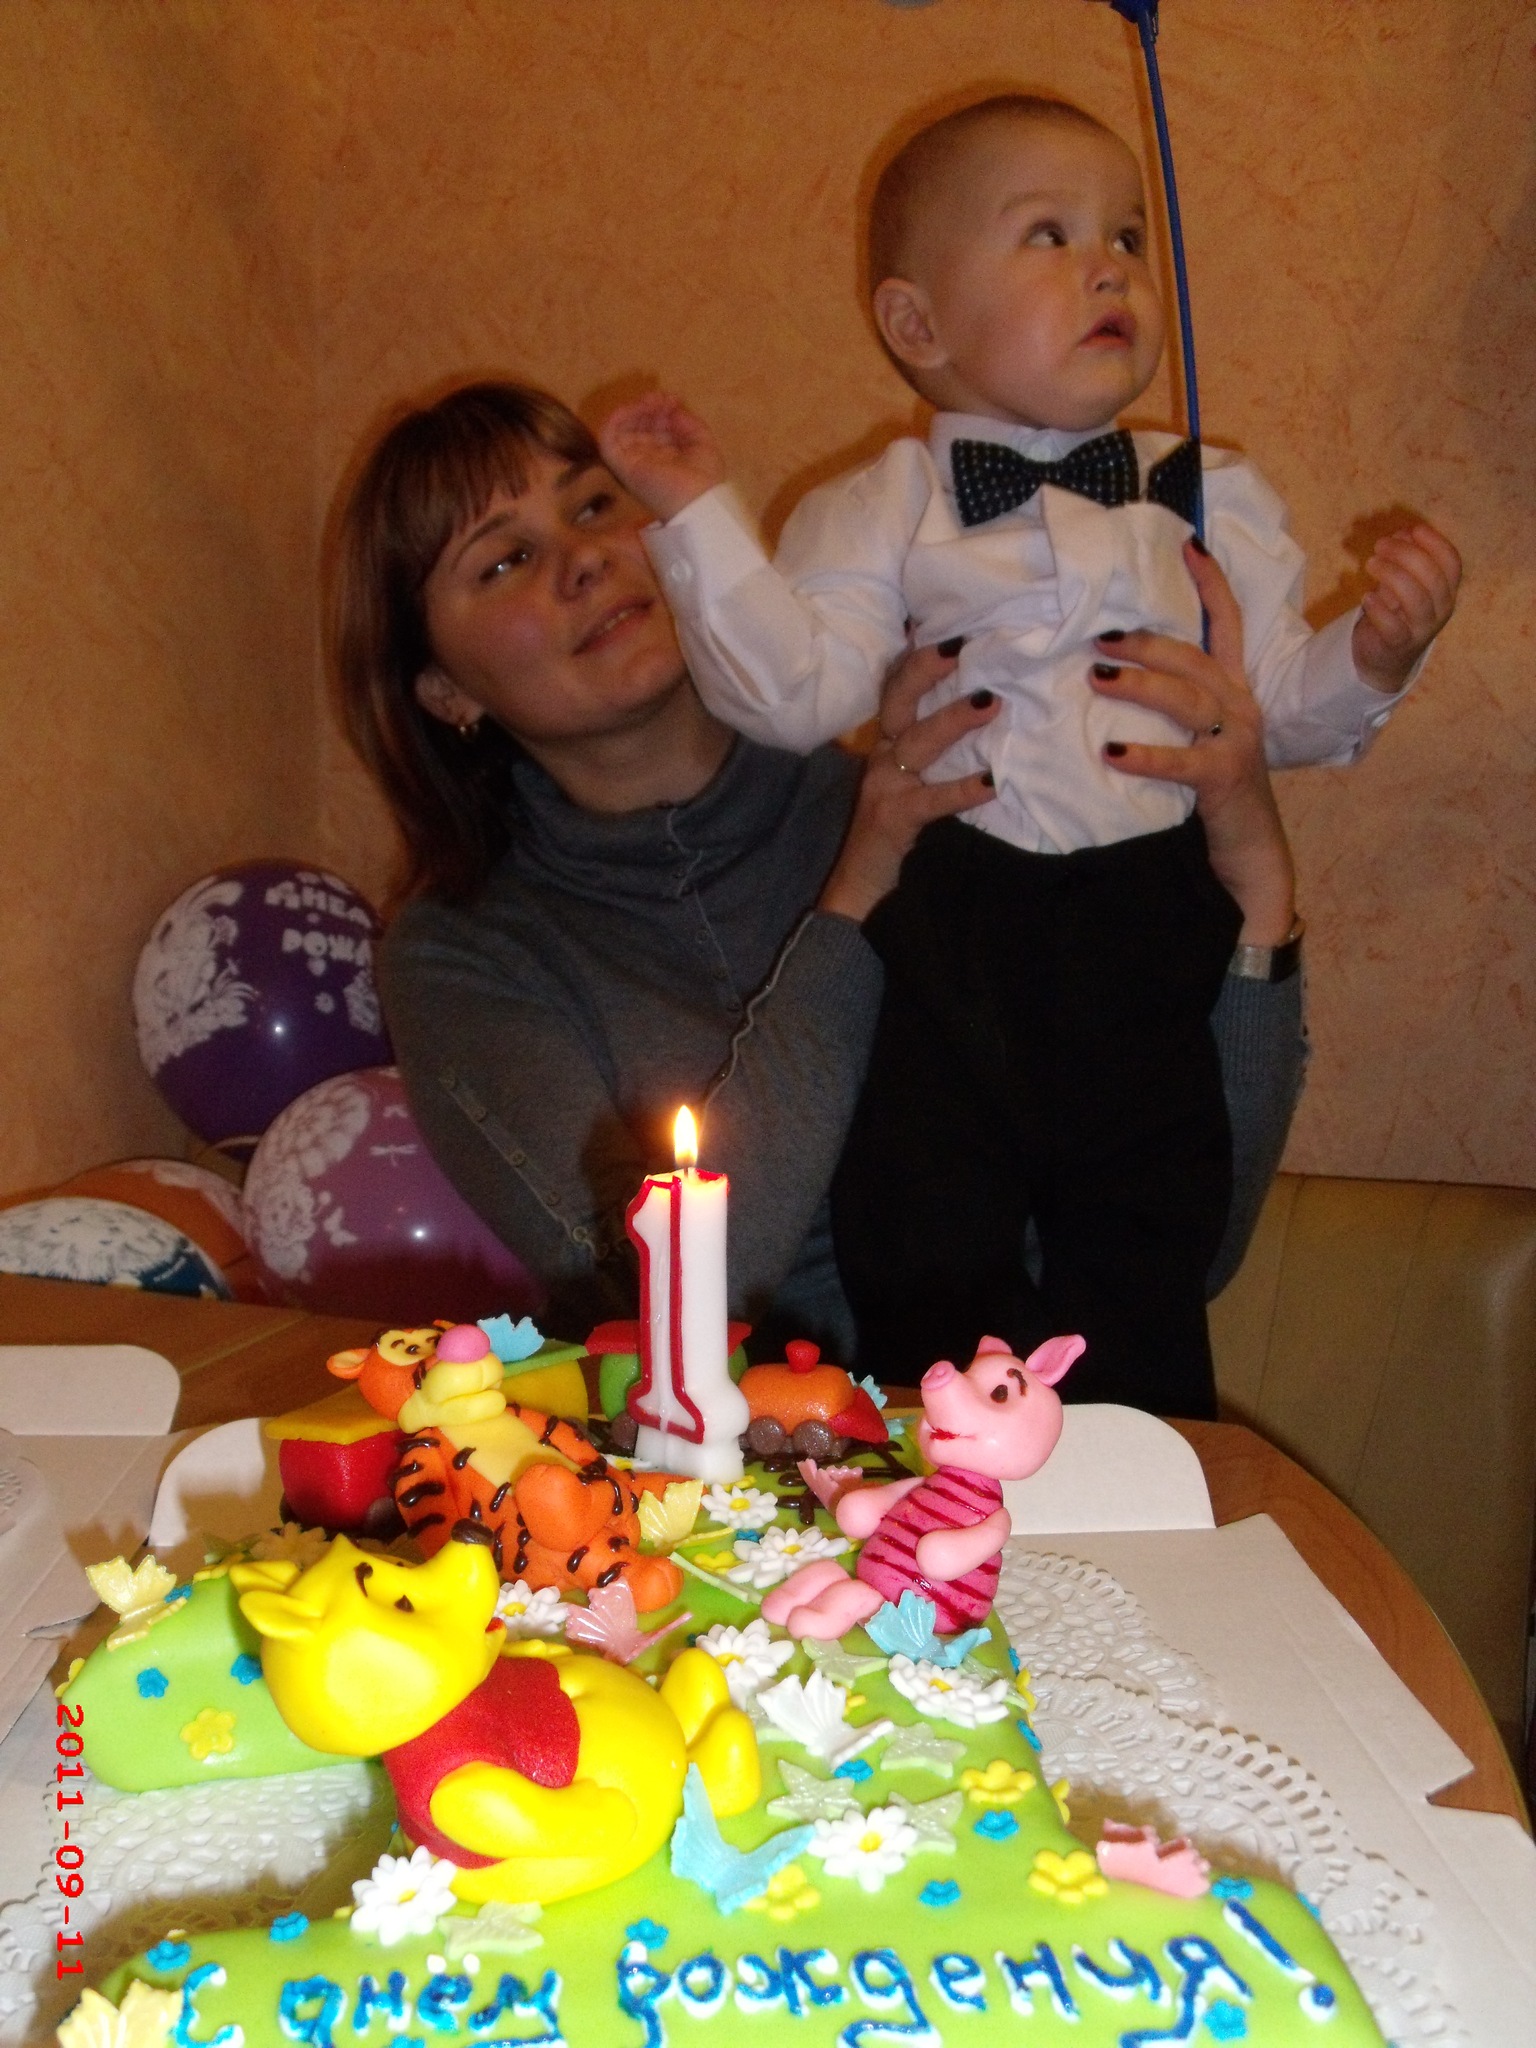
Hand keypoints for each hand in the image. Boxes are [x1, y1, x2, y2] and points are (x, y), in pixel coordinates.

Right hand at [598, 394, 725, 522]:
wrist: (698, 502)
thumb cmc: (704, 478)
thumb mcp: (701, 441)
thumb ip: (686, 421)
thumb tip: (670, 406)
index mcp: (664, 455)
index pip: (653, 425)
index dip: (660, 409)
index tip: (673, 400)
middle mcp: (646, 457)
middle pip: (637, 424)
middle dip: (648, 406)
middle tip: (663, 399)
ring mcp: (632, 462)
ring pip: (621, 427)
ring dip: (634, 409)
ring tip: (651, 402)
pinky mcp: (620, 465)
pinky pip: (608, 437)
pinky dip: (616, 418)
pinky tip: (635, 408)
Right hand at [818, 642, 998, 923]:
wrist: (859, 880)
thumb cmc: (894, 825)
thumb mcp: (909, 778)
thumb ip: (932, 747)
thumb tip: (980, 708)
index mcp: (885, 742)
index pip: (896, 686)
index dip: (917, 655)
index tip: (948, 624)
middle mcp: (881, 755)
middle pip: (898, 699)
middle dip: (927, 669)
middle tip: (965, 645)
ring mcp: (884, 785)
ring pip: (917, 741)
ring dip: (954, 719)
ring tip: (992, 702)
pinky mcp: (894, 817)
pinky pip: (932, 799)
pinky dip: (963, 790)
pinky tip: (991, 782)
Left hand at [1090, 542, 1295, 944]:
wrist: (1250, 855)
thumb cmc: (1212, 797)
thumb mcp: (1195, 740)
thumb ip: (1169, 708)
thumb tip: (1109, 672)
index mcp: (1234, 691)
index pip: (1227, 625)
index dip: (1210, 585)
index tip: (1187, 545)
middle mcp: (1241, 706)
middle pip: (1193, 658)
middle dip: (1147, 641)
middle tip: (1097, 636)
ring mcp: (1237, 740)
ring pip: (1188, 697)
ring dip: (1139, 684)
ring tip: (1096, 677)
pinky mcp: (1227, 778)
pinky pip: (1183, 761)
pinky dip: (1147, 756)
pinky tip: (1112, 754)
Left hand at [1352, 521, 1460, 693]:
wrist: (1384, 657)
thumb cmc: (1396, 611)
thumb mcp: (1402, 582)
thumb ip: (1405, 559)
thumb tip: (1403, 532)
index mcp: (1447, 590)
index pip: (1452, 563)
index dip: (1435, 543)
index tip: (1413, 529)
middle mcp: (1441, 609)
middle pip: (1433, 577)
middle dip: (1406, 554)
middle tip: (1381, 545)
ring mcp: (1423, 629)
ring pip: (1416, 599)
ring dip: (1392, 575)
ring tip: (1371, 564)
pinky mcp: (1400, 645)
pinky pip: (1394, 627)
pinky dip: (1379, 609)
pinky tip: (1366, 597)